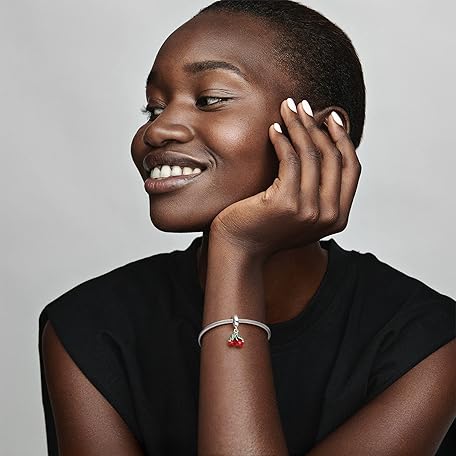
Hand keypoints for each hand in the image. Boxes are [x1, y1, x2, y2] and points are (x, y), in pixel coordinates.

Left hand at [210, 98, 361, 259]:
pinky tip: (273, 129)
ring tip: (287, 109)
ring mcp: (309, 210)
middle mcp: (329, 215)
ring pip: (311, 154)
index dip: (343, 139)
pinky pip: (289, 159)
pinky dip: (282, 139)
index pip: (351, 169)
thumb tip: (323, 146)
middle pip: (333, 157)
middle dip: (318, 125)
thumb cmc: (265, 226)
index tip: (330, 118)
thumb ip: (317, 190)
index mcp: (338, 217)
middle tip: (303, 106)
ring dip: (299, 125)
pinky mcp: (286, 202)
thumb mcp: (300, 210)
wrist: (239, 248)